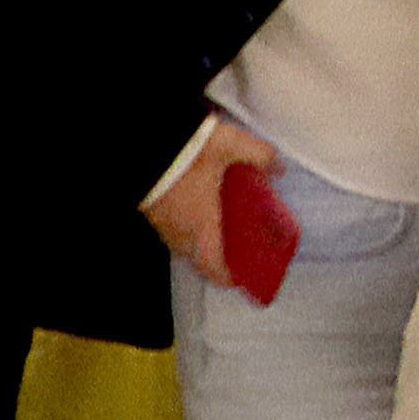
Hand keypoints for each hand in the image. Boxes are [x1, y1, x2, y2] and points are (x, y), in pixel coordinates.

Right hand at [140, 113, 286, 281]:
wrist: (141, 141)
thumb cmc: (184, 151)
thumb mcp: (232, 147)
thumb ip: (260, 156)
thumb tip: (276, 166)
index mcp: (202, 226)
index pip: (213, 267)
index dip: (226, 277)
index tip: (237, 278)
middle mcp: (178, 229)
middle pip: (196, 256)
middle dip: (214, 256)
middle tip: (231, 248)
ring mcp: (159, 220)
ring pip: (179, 241)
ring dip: (197, 239)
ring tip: (215, 224)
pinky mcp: (146, 206)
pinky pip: (166, 225)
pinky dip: (182, 222)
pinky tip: (193, 202)